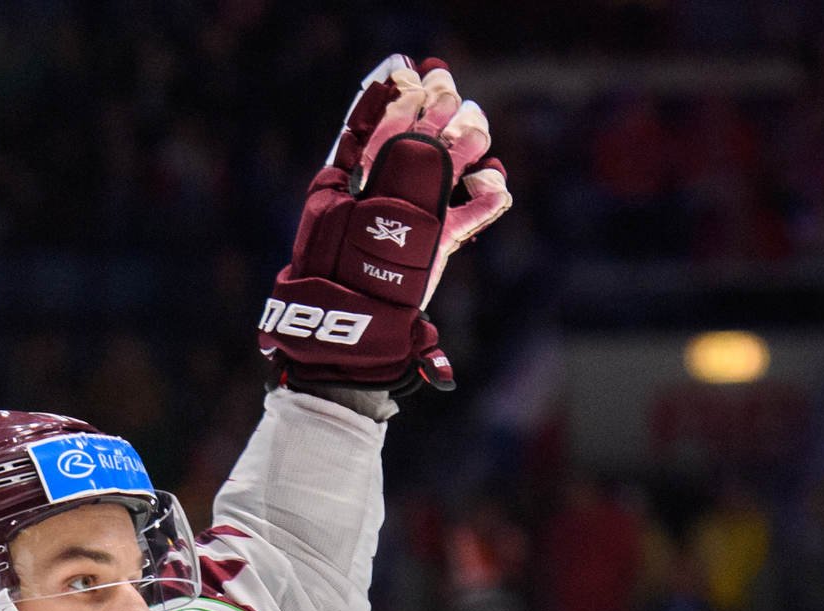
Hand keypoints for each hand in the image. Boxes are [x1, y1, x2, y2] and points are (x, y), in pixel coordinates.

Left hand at [260, 55, 510, 393]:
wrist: (350, 321)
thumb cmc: (333, 259)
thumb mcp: (339, 197)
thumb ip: (372, 152)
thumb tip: (401, 101)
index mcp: (366, 171)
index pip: (393, 119)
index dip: (408, 93)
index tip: (415, 77)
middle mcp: (398, 186)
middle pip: (434, 130)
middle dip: (445, 109)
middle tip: (446, 102)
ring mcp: (425, 210)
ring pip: (464, 159)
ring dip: (473, 140)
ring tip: (470, 143)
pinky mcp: (445, 239)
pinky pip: (481, 206)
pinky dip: (490, 191)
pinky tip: (485, 182)